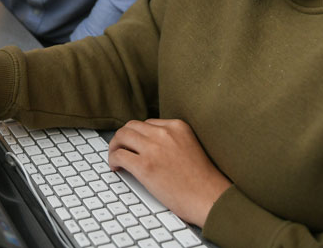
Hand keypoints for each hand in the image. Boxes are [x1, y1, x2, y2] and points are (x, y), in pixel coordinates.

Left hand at [107, 119, 231, 227]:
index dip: (138, 135)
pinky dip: (112, 160)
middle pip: (131, 126)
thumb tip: (147, 144)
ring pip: (122, 136)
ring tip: (115, 157)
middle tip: (119, 148)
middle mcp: (164, 133)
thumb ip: (171, 140)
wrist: (210, 198)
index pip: (147, 123)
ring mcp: (153, 148)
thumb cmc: (202, 180)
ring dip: (114, 146)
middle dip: (122, 137)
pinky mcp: (145, 166)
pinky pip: (119, 155)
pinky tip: (115, 168)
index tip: (134, 145)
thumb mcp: (189, 146)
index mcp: (177, 126)